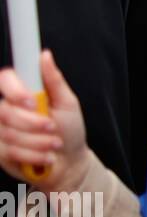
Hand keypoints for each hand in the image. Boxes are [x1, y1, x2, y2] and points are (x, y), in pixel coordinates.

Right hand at [0, 50, 88, 191]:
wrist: (70, 161)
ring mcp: (0, 130)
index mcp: (22, 93)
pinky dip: (32, 155)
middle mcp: (6, 109)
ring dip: (38, 141)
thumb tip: (45, 55)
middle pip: (4, 110)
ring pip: (7, 133)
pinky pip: (7, 151)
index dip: (15, 91)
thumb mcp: (68, 103)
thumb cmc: (70, 129)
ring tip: (53, 143)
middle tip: (53, 127)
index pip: (4, 80)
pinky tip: (44, 156)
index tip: (33, 102)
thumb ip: (54, 80)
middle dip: (33, 123)